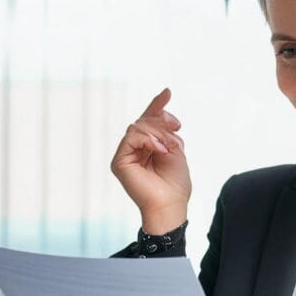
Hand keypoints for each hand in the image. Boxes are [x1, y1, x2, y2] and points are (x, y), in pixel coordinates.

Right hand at [110, 87, 191, 232]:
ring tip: (168, 148)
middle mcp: (134, 149)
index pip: (149, 122)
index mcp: (148, 147)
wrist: (171, 204)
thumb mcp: (175, 150)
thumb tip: (162, 111)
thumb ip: (166, 132)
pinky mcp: (119, 162)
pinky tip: (159, 149)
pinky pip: (131, 137)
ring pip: (137, 126)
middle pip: (144, 120)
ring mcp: (125, 155)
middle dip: (161, 120)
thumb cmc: (175, 183)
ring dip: (157, 133)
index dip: (157, 106)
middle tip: (176, 127)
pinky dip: (148, 140)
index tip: (167, 92)